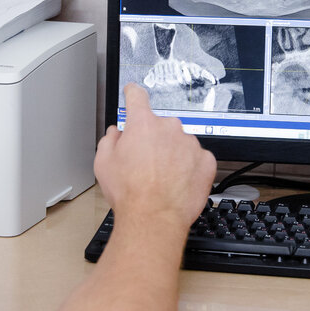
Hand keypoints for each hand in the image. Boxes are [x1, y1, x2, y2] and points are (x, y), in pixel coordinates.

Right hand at [94, 84, 215, 242]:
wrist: (154, 218)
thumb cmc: (130, 193)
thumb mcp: (103, 163)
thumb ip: (110, 140)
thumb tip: (116, 135)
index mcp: (143, 124)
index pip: (137, 97)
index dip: (133, 93)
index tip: (133, 92)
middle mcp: (170, 128)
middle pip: (160, 126)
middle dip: (153, 140)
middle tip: (145, 163)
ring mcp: (190, 144)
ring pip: (180, 143)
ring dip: (172, 155)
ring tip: (161, 179)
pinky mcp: (206, 161)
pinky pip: (196, 158)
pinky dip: (188, 168)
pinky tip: (176, 183)